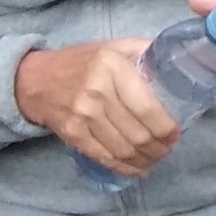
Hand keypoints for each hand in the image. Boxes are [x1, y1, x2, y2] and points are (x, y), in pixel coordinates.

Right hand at [13, 36, 173, 174]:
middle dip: (159, 147)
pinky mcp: (73, 134)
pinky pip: (105, 157)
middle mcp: (97, 92)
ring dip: (146, 160)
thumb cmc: (81, 61)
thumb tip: (179, 61)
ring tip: (156, 158)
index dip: (165, 127)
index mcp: (112, 67)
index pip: (146, 107)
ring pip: (124, 149)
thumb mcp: (113, 46)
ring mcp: (83, 116)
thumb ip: (144, 51)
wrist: (35, 79)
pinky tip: (137, 169)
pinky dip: (125, 168)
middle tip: (168, 148)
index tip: (175, 133)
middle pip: (137, 133)